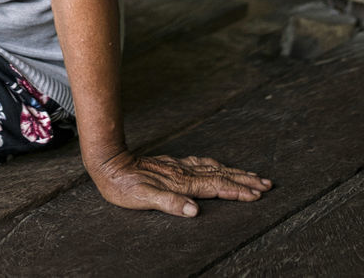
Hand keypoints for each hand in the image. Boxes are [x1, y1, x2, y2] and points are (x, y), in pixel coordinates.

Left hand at [90, 150, 272, 216]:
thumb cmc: (122, 185)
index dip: (237, 191)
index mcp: (180, 183)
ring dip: (235, 173)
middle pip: (220, 176)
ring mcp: (178, 167)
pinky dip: (218, 166)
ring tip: (254, 176)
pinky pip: (202, 164)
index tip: (257, 194)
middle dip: (244, 181)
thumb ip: (169, 203)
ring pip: (214, 168)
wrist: (107, 163)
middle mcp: (183, 173)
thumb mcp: (142, 198)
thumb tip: (194, 211)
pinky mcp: (172, 165)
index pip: (215, 187)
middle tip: (267, 184)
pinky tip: (222, 167)